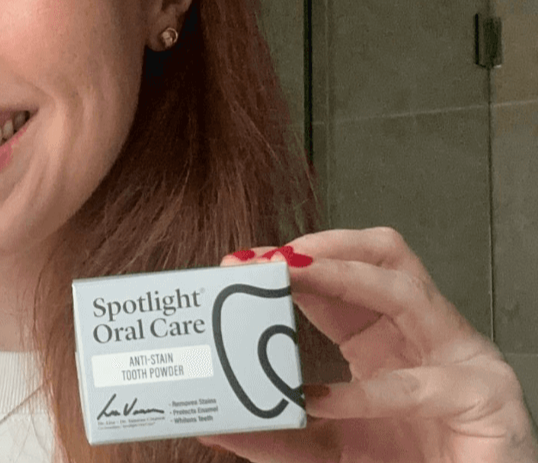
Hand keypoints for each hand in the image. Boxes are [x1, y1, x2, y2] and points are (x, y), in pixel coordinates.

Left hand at [197, 227, 537, 462]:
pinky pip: (420, 384)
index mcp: (387, 337)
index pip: (340, 275)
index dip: (292, 262)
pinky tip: (322, 400)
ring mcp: (460, 359)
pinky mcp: (484, 398)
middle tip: (266, 260)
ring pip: (405, 290)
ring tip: (292, 277)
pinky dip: (365, 393)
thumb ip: (275, 434)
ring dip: (343, 275)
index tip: (240, 263)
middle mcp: (425, 334)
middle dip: (318, 252)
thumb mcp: (326, 447)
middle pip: (379, 259)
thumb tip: (211, 423)